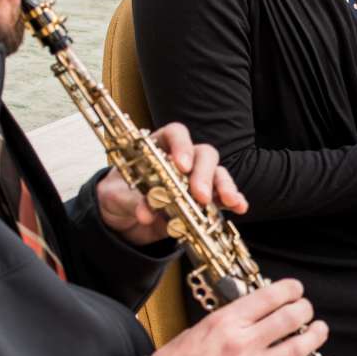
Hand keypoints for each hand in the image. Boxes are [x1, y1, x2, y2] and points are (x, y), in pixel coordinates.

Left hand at [96, 124, 246, 246]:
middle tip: (200, 195)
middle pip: (202, 153)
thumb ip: (133, 201)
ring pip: (217, 173)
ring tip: (227, 201)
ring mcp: (195, 179)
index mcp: (158, 147)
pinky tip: (239, 207)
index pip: (175, 134)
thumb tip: (146, 212)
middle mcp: (181, 159)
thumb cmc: (119, 196)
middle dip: (204, 173)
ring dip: (223, 186)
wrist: (122, 221)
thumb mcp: (117, 197)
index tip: (182, 165)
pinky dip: (233, 200)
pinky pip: (222, 196)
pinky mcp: (203, 200)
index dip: (181, 146)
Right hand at [152, 278, 328, 355]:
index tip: (295, 289)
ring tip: (320, 330)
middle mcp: (243, 342)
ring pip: (297, 347)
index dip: (289, 289)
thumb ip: (228, 321)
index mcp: (226, 322)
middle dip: (304, 309)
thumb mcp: (198, 329)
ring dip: (315, 336)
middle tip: (306, 308)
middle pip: (289, 318)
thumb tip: (251, 313)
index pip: (268, 297)